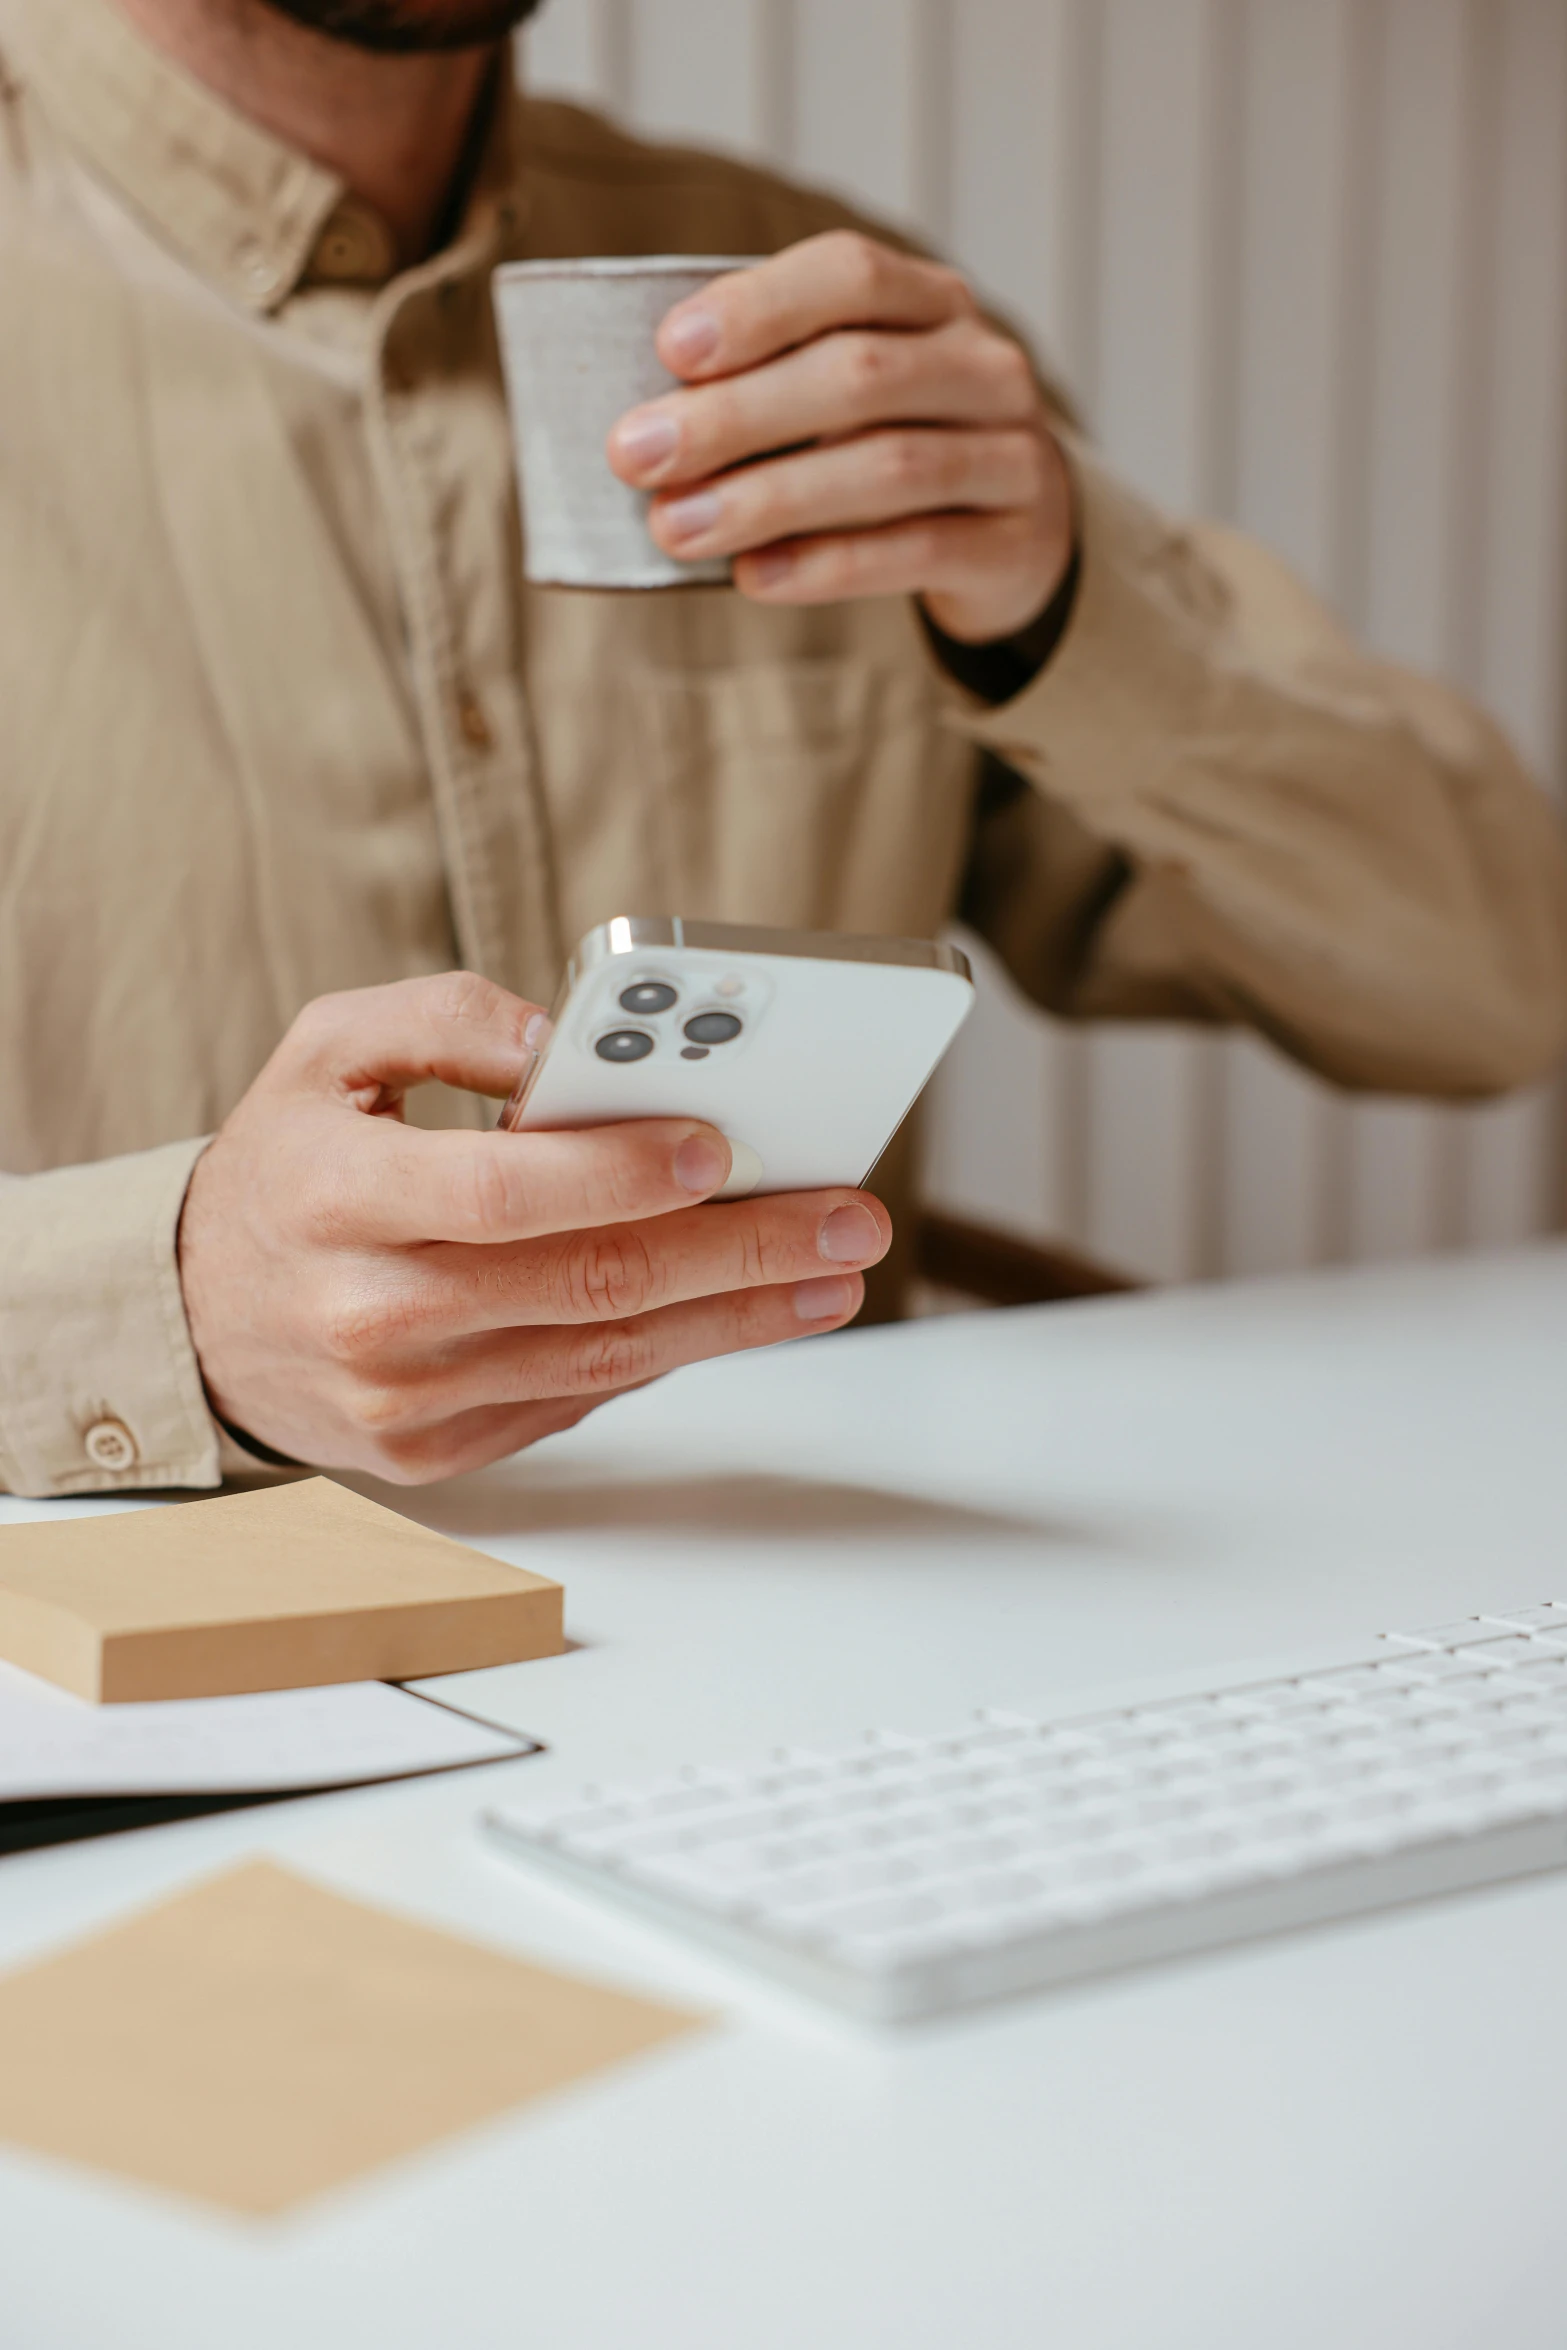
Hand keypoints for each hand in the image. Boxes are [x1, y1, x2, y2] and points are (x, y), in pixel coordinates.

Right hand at [178, 973, 890, 1482]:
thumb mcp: (327, 1050)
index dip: (617, 1172)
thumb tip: (562, 1038)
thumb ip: (443, 1017)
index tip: (720, 1144)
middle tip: (845, 1218)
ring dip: (736, 1316)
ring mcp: (405, 1401)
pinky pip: (579, 1398)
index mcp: (334, 1198)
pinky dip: (668, 1351)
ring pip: (604, 1357)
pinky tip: (740, 1311)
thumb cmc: (286, 1165)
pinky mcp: (437, 1453)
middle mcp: (369, 1313)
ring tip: (828, 1273)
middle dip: (738, 1250)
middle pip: (586, 1283)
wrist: (198, 1317)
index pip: (499, 1193)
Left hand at [607, 229, 1074, 646]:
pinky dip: (825, 565)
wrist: (1021, 536)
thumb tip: (644, 417)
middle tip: (636, 457)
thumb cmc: (898, 446)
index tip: (670, 350)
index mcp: (932, 302)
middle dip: (736, 416)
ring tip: (677, 528)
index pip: (850, 274)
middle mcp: (983, 365)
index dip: (758, 308)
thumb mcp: (851, 390)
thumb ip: (774, 378)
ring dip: (768, 498)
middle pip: (859, 375)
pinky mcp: (1012, 542)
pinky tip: (754, 575)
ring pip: (888, 466)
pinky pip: (914, 549)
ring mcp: (1012, 454)